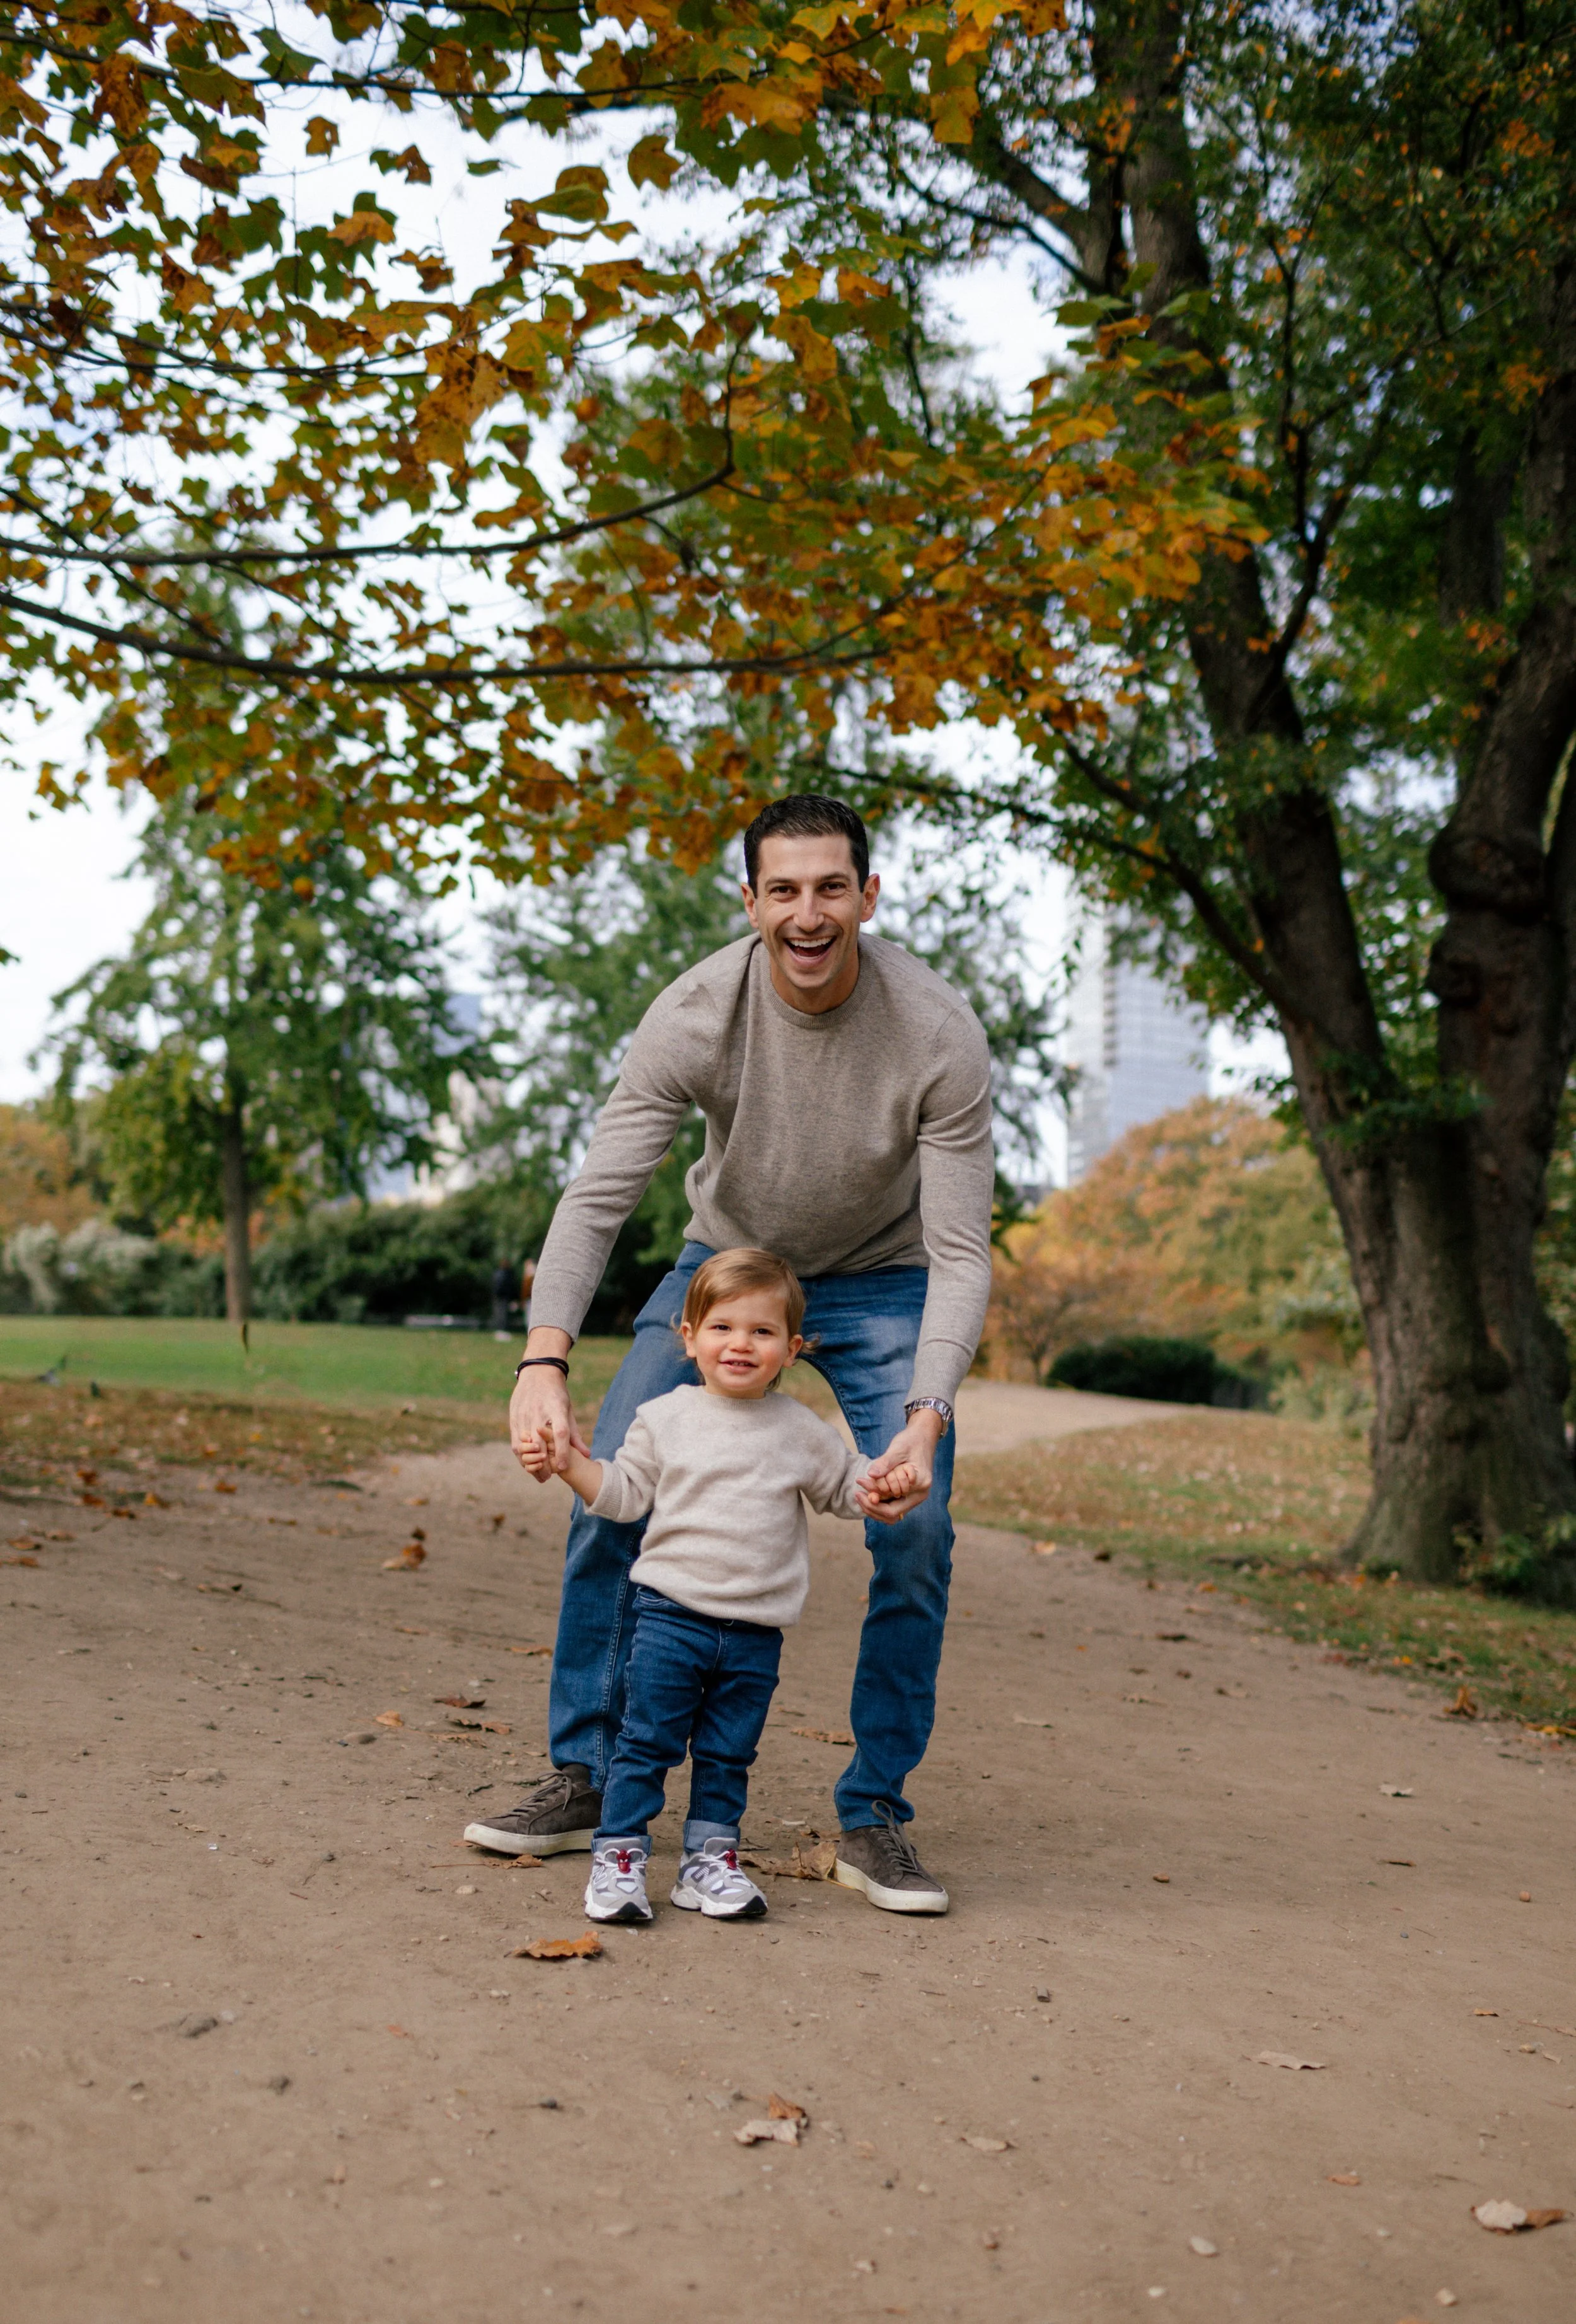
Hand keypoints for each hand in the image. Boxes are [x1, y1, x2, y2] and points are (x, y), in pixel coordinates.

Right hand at [509, 1331, 589, 1476]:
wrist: (537, 1372)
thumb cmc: (557, 1394)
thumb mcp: (568, 1410)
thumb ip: (575, 1435)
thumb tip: (587, 1455)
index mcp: (557, 1408)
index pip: (560, 1432)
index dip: (562, 1451)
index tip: (562, 1467)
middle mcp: (539, 1412)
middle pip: (540, 1443)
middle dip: (544, 1464)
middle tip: (549, 1477)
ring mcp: (524, 1414)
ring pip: (524, 1445)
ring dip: (530, 1462)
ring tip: (538, 1473)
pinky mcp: (514, 1417)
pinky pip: (515, 1441)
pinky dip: (521, 1454)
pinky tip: (528, 1461)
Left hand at [857, 1407, 943, 1523]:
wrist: (922, 1436)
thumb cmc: (912, 1440)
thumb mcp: (898, 1449)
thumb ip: (885, 1463)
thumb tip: (870, 1474)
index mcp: (920, 1486)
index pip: (893, 1509)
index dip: (874, 1505)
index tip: (859, 1492)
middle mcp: (919, 1495)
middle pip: (892, 1515)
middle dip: (872, 1507)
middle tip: (857, 1494)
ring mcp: (914, 1495)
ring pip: (892, 1512)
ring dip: (875, 1506)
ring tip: (860, 1494)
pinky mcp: (908, 1492)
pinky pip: (892, 1503)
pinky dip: (880, 1500)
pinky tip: (868, 1491)